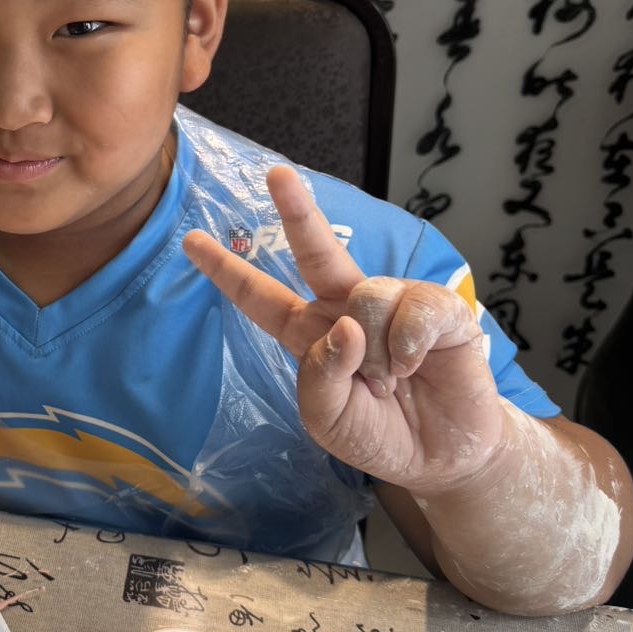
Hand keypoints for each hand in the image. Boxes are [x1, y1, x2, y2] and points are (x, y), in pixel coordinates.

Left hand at [183, 167, 507, 492]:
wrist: (441, 455)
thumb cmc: (377, 434)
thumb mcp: (328, 419)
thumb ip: (322, 378)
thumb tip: (346, 326)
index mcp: (309, 332)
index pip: (261, 298)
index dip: (228, 270)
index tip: (191, 241)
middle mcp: (346, 307)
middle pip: (316, 250)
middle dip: (297, 210)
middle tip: (276, 176)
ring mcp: (392, 303)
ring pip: (368, 298)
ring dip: (377, 354)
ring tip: (391, 381)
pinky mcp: (438, 308)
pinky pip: (414, 309)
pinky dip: (410, 344)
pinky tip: (416, 365)